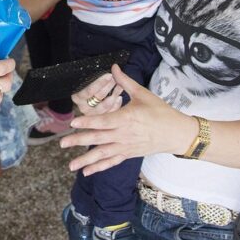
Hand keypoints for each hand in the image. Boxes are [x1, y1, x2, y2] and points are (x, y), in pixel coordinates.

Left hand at [61, 65, 181, 175]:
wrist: (176, 133)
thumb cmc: (161, 112)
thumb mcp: (143, 94)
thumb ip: (125, 82)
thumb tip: (114, 67)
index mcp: (127, 118)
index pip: (103, 121)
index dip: (87, 122)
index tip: (73, 123)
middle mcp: (124, 134)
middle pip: (98, 138)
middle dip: (79, 141)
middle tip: (62, 144)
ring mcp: (126, 146)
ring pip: (103, 154)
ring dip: (86, 160)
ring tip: (71, 166)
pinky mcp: (128, 154)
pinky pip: (111, 162)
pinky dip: (99, 168)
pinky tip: (86, 172)